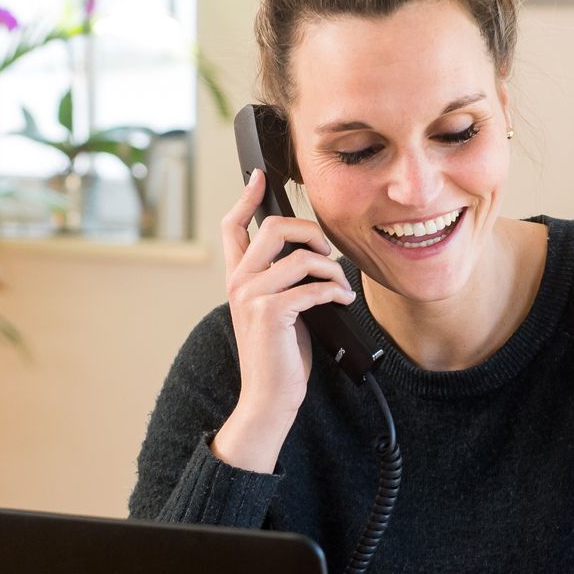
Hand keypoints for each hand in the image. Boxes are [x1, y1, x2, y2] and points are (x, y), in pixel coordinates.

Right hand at [210, 168, 356, 472]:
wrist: (269, 396)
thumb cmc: (278, 355)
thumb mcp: (277, 309)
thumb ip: (282, 279)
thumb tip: (313, 253)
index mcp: (238, 278)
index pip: (232, 227)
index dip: (245, 197)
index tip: (259, 177)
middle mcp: (239, 282)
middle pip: (275, 227)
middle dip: (312, 232)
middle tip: (328, 253)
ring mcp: (252, 296)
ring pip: (302, 256)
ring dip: (333, 269)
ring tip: (340, 287)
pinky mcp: (271, 313)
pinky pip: (312, 285)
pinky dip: (335, 290)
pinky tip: (342, 301)